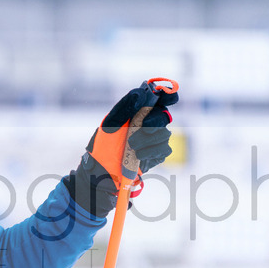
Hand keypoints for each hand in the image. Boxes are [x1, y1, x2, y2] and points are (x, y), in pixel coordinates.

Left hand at [63, 83, 175, 216]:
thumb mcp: (109, 125)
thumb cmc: (103, 146)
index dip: (167, 94)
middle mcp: (148, 123)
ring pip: (164, 133)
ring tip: (132, 146)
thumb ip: (124, 108)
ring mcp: (154, 139)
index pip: (158, 97)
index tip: (167, 95)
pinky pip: (163, 149)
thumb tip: (141, 93)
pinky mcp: (157, 154)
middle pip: (163, 116)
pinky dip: (151, 151)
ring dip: (148, 139)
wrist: (101, 173)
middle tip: (142, 127)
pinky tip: (138, 155)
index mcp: (138, 111)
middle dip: (153, 122)